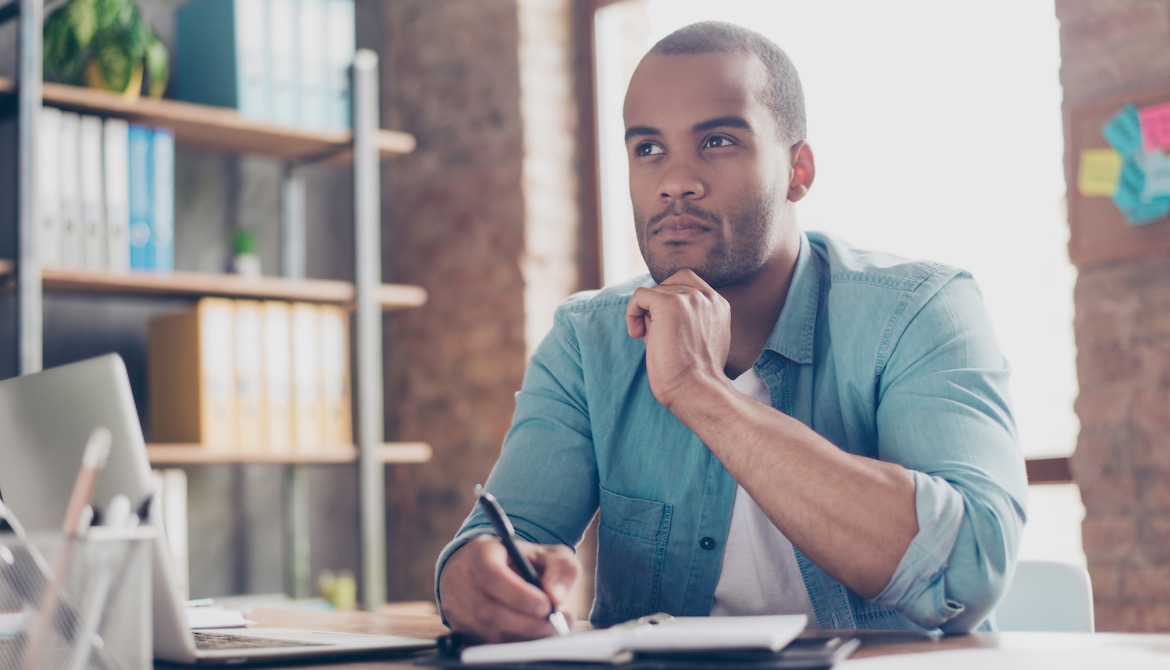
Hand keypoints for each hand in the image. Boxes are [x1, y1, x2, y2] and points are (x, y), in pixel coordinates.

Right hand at [439, 535, 580, 642]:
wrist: (489, 566)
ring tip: (546, 627)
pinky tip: (528, 632)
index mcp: (481, 552)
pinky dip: (511, 641)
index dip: (518, 595)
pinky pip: (485, 642)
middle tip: (553, 624)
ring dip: (522, 635)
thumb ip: (560, 568)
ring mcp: (455, 603)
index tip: (546, 605)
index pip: (491, 575)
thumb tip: (555, 597)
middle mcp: (460, 577)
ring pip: (487, 631)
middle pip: (488, 610)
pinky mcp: (457, 625)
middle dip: (526, 623)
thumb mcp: (546, 554)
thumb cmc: (520, 560)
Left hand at [626, 270, 730, 410]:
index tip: (665, 327)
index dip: (670, 299)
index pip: (688, 283)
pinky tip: (636, 334)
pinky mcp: (670, 303)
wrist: (696, 390)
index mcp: (718, 305)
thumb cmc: (693, 375)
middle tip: (655, 333)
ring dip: (646, 314)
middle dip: (658, 305)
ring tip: (650, 340)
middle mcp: (707, 297)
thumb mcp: (697, 339)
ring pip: (654, 291)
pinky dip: (631, 312)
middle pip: (670, 284)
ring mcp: (690, 298)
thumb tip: (650, 309)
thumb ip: (685, 318)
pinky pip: (639, 295)